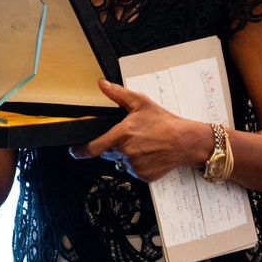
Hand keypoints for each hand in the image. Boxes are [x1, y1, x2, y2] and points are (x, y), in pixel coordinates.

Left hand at [70, 78, 207, 181]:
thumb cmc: (165, 122)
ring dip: (126, 156)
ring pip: (121, 163)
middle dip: (114, 146)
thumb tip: (102, 84)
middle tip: (131, 138)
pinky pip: (133, 172)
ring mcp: (135, 166)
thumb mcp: (141, 103)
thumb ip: (118, 94)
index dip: (81, 152)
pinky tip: (148, 155)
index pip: (94, 148)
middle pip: (109, 153)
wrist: (186, 142)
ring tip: (143, 145)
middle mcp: (126, 153)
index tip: (74, 152)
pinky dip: (138, 165)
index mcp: (121, 135)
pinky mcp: (144, 176)